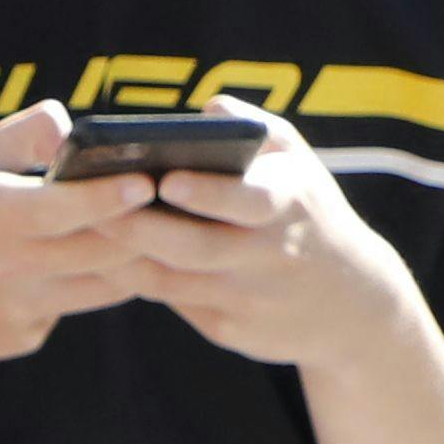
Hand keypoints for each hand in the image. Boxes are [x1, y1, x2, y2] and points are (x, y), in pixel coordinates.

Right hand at [0, 100, 161, 377]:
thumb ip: (20, 136)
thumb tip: (73, 125)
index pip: (65, 209)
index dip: (112, 195)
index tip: (151, 179)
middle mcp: (9, 269)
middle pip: (101, 251)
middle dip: (148, 228)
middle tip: (187, 201)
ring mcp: (21, 310)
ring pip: (103, 285)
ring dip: (136, 258)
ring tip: (163, 228)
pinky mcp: (26, 337)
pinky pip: (74, 306)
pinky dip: (90, 283)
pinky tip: (97, 264)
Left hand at [112, 104, 417, 370]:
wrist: (352, 303)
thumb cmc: (310, 213)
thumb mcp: (301, 162)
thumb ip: (257, 128)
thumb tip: (209, 110)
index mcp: (289, 207)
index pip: (246, 202)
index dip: (205, 194)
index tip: (164, 179)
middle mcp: (271, 258)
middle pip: (195, 248)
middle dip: (140, 227)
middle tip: (93, 205)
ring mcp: (250, 301)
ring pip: (175, 281)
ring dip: (129, 256)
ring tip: (90, 227)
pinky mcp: (231, 333)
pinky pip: (176, 304)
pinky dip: (143, 281)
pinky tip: (111, 260)